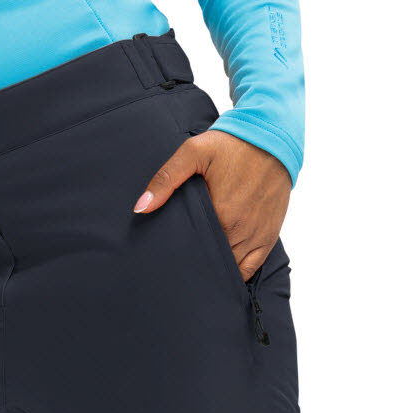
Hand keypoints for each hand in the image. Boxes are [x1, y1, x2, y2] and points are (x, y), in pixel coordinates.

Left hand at [133, 130, 290, 280]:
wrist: (273, 137)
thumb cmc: (232, 145)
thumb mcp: (194, 152)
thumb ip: (165, 179)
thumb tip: (141, 208)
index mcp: (219, 214)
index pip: (193, 248)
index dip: (180, 253)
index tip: (168, 254)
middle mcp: (239, 230)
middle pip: (210, 260)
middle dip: (195, 264)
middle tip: (179, 265)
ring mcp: (255, 235)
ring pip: (229, 269)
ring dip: (214, 271)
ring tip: (197, 271)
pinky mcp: (268, 236)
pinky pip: (251, 268)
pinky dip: (237, 274)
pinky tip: (222, 275)